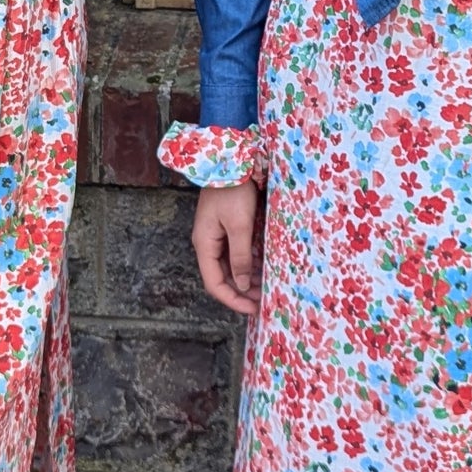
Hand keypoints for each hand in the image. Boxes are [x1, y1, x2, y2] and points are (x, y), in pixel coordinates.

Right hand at [192, 181, 262, 315]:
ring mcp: (216, 235)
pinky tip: (262, 268)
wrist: (229, 161)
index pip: (214, 283)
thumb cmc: (233, 192)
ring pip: (229, 266)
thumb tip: (241, 285)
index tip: (252, 309)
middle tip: (264, 300)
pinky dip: (248, 264)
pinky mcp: (226, 227)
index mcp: (205, 245)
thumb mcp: (239, 227)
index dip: (232, 300)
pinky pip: (234, 253)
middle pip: (221, 277)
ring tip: (266, 286)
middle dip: (241, 292)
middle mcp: (207, 243)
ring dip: (246, 279)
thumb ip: (240, 257)